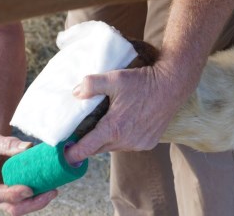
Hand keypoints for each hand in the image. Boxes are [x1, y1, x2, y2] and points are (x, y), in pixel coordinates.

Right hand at [0, 132, 57, 215]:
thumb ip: (8, 144)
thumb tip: (28, 147)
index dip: (12, 195)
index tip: (29, 190)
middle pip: (11, 207)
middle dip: (32, 204)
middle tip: (51, 192)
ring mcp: (2, 196)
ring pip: (20, 207)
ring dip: (38, 202)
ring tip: (53, 191)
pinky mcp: (12, 193)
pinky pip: (25, 200)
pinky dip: (38, 197)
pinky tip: (50, 187)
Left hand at [66, 61, 189, 161]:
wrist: (171, 85)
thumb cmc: (143, 82)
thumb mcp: (114, 78)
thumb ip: (91, 85)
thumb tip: (76, 93)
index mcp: (114, 128)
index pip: (85, 149)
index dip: (71, 154)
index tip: (62, 154)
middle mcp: (126, 141)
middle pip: (98, 149)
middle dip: (88, 144)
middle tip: (80, 133)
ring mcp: (138, 144)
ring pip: (114, 147)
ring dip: (107, 139)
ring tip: (105, 124)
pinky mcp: (149, 143)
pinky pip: (129, 145)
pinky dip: (123, 138)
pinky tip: (125, 124)